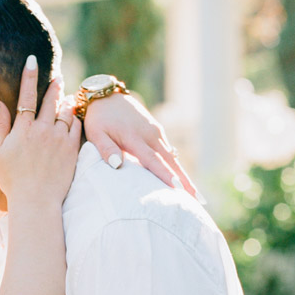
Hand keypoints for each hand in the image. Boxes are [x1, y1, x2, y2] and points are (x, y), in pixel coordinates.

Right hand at [0, 57, 81, 207]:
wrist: (36, 200)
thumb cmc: (12, 180)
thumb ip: (0, 126)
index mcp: (23, 129)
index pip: (26, 96)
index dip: (29, 76)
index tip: (32, 61)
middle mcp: (42, 129)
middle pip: (49, 100)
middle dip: (53, 86)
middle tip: (57, 76)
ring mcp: (59, 138)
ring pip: (65, 112)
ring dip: (65, 101)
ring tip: (66, 96)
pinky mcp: (72, 149)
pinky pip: (77, 126)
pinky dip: (76, 117)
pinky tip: (76, 114)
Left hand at [82, 89, 199, 197]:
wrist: (105, 95)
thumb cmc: (98, 118)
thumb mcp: (96, 133)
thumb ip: (106, 149)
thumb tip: (117, 165)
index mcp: (135, 138)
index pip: (153, 161)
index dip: (166, 176)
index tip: (178, 189)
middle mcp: (150, 134)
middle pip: (170, 162)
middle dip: (185, 181)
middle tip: (197, 199)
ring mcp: (155, 131)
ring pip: (172, 157)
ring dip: (183, 174)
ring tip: (194, 193)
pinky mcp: (156, 130)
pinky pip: (168, 150)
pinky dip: (175, 165)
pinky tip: (181, 177)